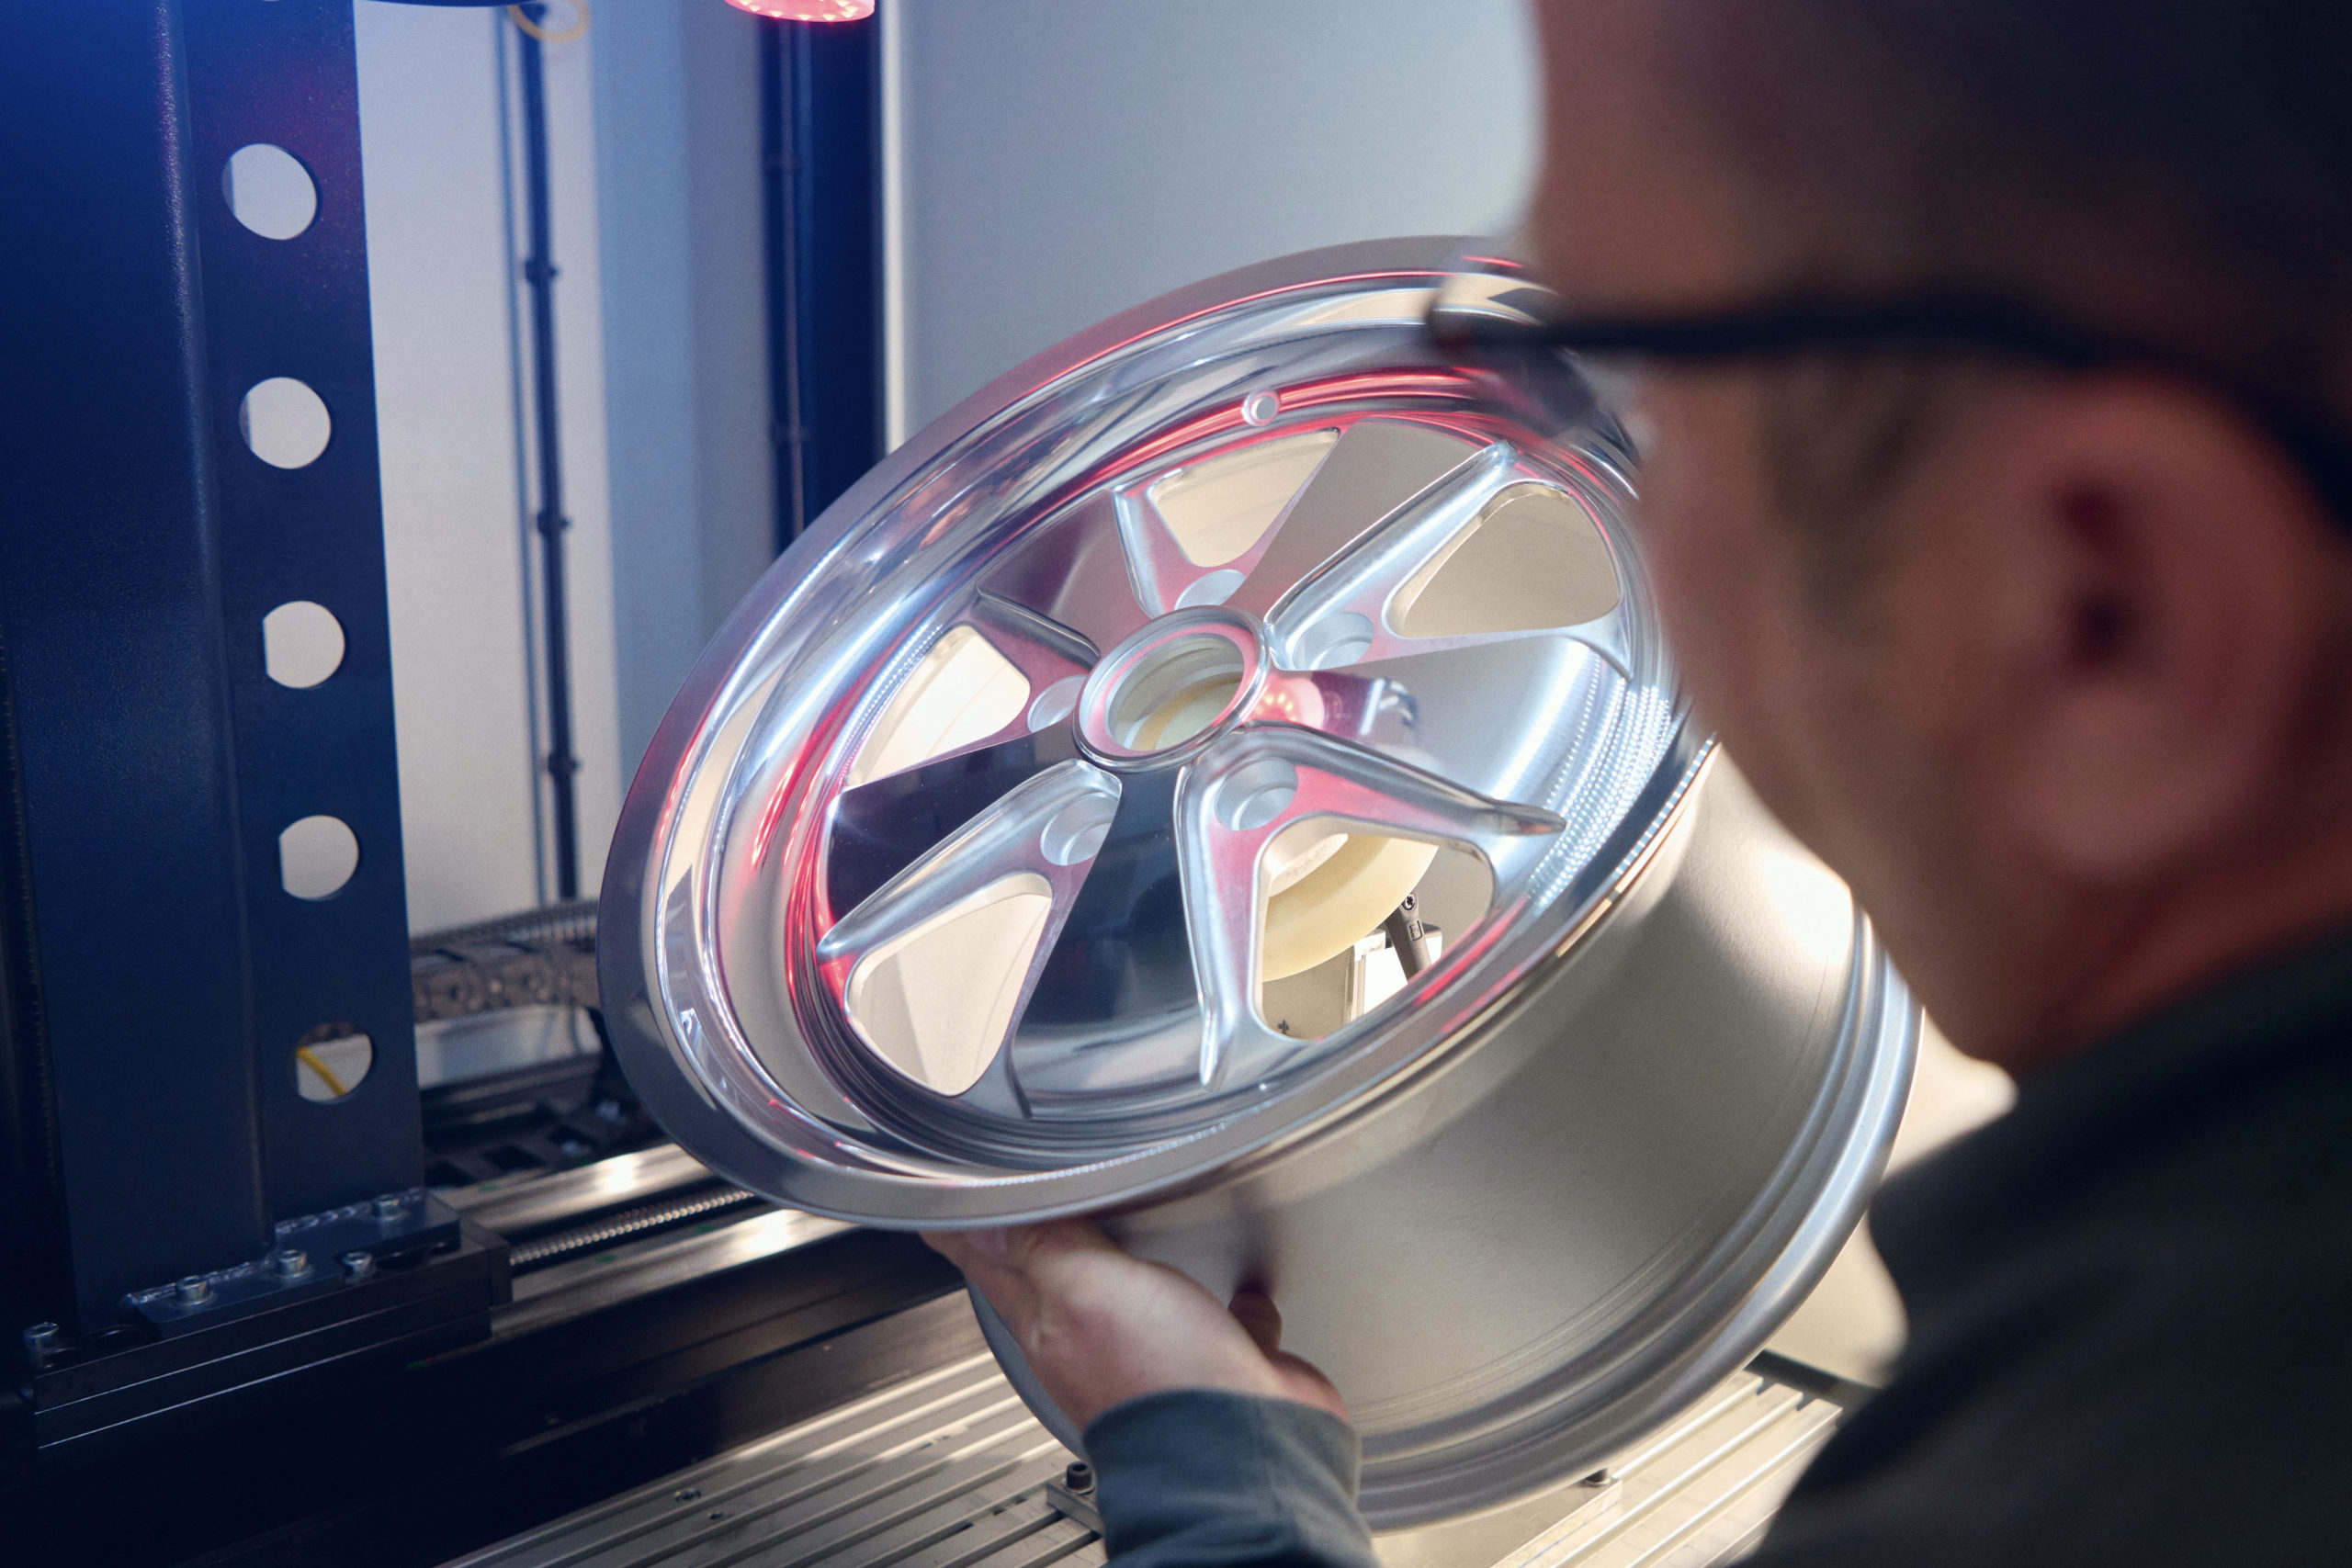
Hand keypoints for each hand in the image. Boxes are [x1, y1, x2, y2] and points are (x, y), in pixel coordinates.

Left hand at [924, 1220, 1346, 1430]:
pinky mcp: (1218, 1371)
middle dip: (1043, 1252)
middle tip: (1022, 1223)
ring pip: (1141, 1306)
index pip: (997, 1269)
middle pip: (1062, 1286)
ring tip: (1130, 1244)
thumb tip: (989, 1222)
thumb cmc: (1155, 1380)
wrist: (1240, 1452)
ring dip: (1137, 1276)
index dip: (970, 1239)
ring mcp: (1158, 1361)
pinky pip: (1222, 1328)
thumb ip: (1044, 1247)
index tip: (942, 1222)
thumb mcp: (1084, 1288)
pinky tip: (1242, 1290)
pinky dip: (1230, 1308)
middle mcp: (1101, 1346)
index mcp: (1053, 1325)